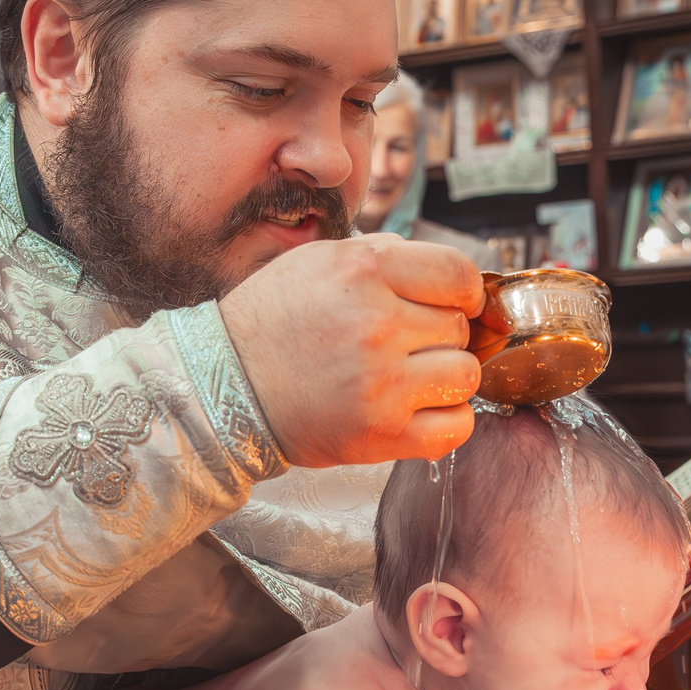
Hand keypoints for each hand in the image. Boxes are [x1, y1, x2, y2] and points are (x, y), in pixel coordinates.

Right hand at [220, 234, 489, 467]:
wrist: (224, 386)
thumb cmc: (271, 321)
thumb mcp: (318, 261)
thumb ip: (382, 255)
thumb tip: (445, 274)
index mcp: (365, 272)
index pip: (459, 275)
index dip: (466, 291)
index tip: (456, 304)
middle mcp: (377, 325)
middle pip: (460, 327)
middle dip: (440, 335)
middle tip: (405, 345)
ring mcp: (381, 384)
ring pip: (466, 375)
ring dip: (445, 377)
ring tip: (410, 378)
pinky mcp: (380, 434)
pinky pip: (456, 426)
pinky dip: (447, 420)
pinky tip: (418, 410)